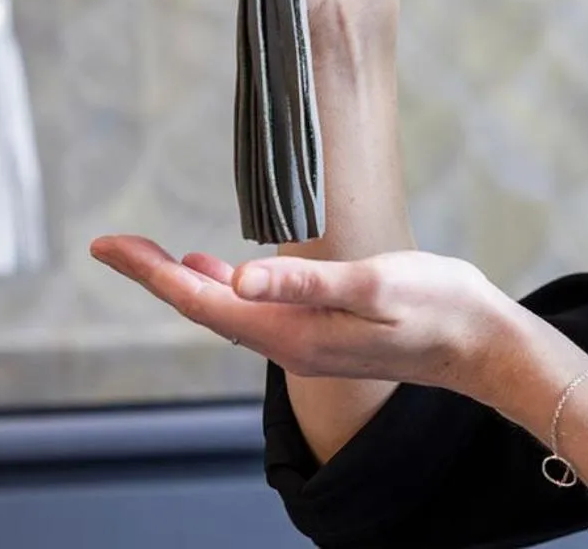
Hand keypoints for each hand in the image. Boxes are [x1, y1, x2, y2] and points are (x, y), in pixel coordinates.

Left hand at [90, 235, 519, 397]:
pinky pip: (255, 310)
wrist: (479, 343)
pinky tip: (220, 269)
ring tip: (148, 254)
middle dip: (154, 273)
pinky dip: (224, 285)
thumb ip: (306, 282)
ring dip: (184, 279)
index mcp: (292, 332)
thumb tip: (237, 279)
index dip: (151, 271)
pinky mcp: (322, 329)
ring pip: (226, 309)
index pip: (202, 301)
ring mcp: (305, 339)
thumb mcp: (376, 283)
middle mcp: (289, 342)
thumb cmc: (436, 306)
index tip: (108, 246)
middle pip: (202, 306)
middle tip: (110, 244)